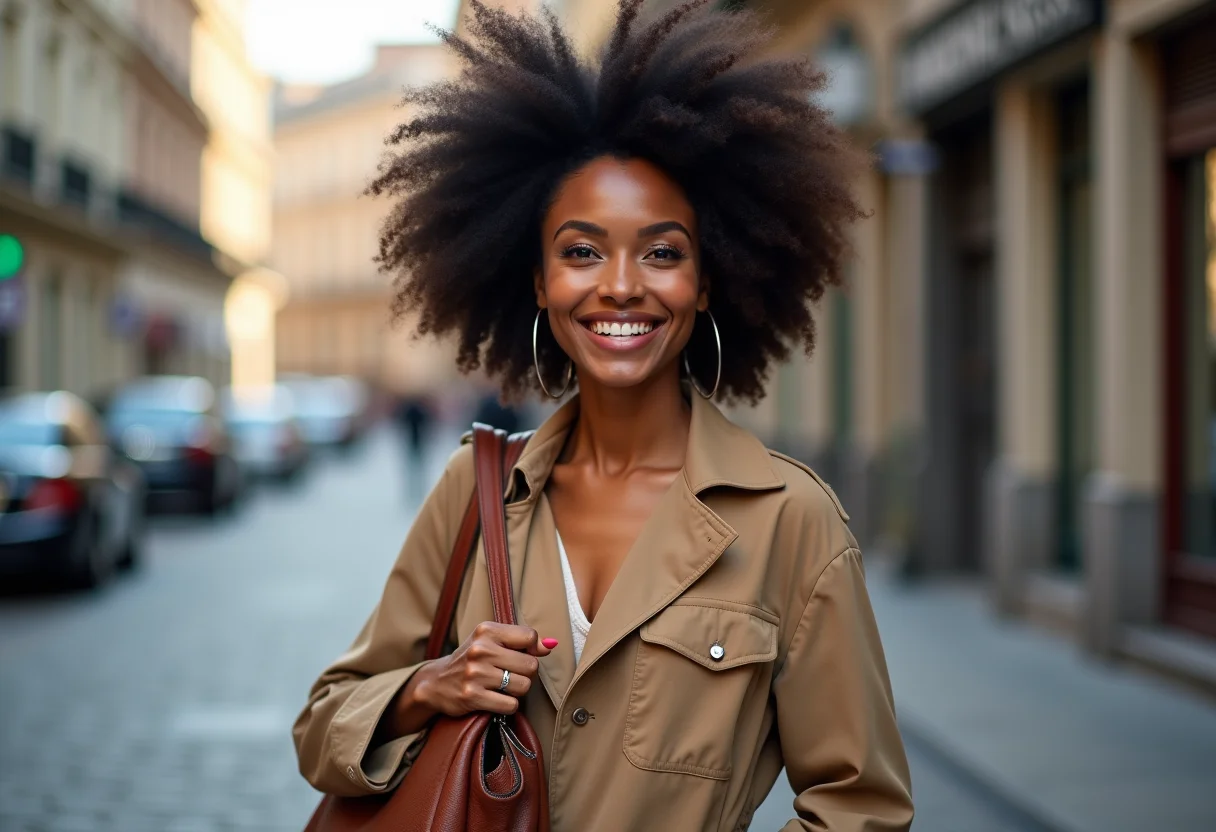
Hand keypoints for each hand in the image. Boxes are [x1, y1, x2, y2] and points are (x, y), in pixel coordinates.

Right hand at [390, 623, 554, 735]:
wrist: (437, 682)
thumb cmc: (472, 659)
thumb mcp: (491, 641)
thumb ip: (521, 641)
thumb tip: (550, 645)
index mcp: (487, 630)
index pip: (530, 636)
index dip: (532, 650)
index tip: (521, 655)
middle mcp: (481, 649)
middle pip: (531, 665)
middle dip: (526, 673)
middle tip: (511, 675)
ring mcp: (476, 673)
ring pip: (523, 686)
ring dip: (518, 691)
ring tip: (503, 687)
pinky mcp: (472, 696)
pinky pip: (511, 705)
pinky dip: (509, 705)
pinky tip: (496, 699)